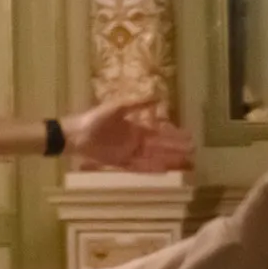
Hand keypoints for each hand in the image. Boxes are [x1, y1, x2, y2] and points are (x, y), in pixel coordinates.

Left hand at [63, 96, 190, 173]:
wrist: (73, 134)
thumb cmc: (94, 119)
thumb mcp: (116, 108)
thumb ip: (137, 104)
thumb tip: (159, 96)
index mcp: (135, 127)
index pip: (160, 132)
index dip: (174, 134)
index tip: (190, 136)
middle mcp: (135, 141)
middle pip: (160, 146)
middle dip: (176, 148)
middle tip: (194, 151)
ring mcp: (128, 153)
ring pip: (153, 157)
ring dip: (168, 160)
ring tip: (185, 164)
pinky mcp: (119, 163)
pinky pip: (138, 167)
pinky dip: (151, 169)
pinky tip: (164, 171)